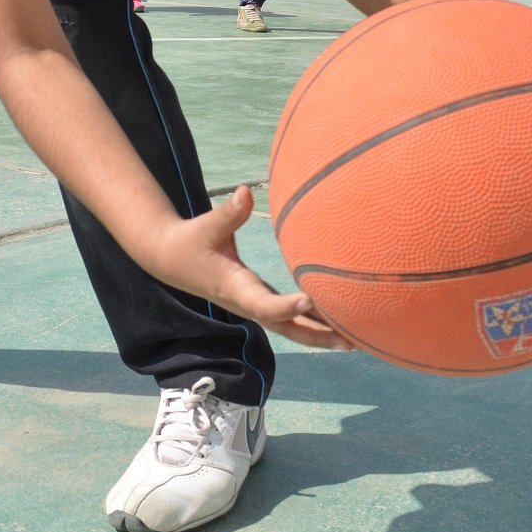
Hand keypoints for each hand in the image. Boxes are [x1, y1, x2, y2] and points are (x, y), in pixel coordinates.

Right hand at [144, 186, 352, 350]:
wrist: (173, 260)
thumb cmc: (192, 240)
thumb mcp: (207, 225)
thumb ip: (228, 213)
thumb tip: (245, 192)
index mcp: (236, 288)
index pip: (263, 304)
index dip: (285, 306)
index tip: (308, 301)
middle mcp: (248, 302)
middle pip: (286, 327)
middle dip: (317, 336)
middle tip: (351, 339)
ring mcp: (255, 304)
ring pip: (290, 327)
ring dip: (321, 334)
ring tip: (358, 338)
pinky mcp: (259, 299)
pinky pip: (289, 317)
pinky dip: (312, 322)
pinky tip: (338, 320)